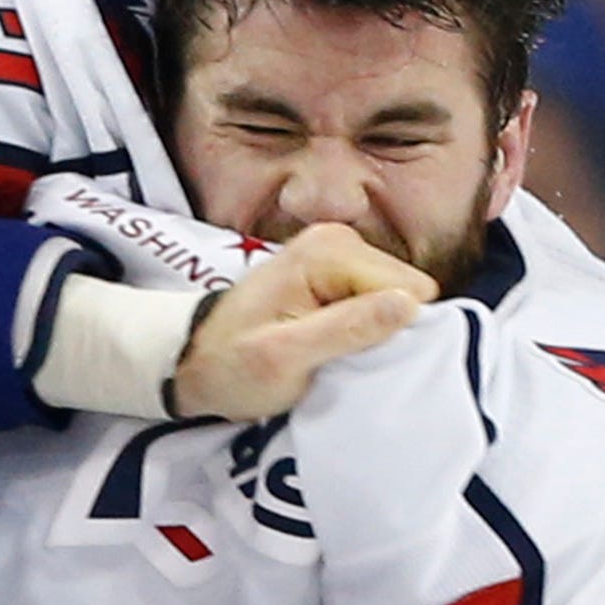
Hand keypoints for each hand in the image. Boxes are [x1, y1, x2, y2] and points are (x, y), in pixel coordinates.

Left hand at [173, 224, 435, 420]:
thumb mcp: (284, 358)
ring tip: (329, 352)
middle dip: (382, 330)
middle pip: (406, 290)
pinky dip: (360, 329)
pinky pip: (376, 303)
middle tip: (337, 357)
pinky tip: (330, 344)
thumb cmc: (232, 365)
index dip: (390, 331)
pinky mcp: (337, 273)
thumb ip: (345, 330)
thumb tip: (408, 306)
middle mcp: (338, 239)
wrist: (194, 362)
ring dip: (370, 332)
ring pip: (395, 299)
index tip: (353, 355)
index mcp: (329, 251)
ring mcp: (338, 254)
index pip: (410, 290)